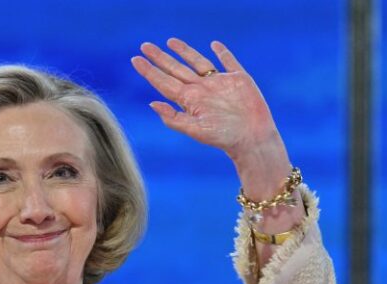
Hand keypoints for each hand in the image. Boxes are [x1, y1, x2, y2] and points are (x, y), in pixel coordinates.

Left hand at [132, 37, 293, 201]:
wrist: (251, 138)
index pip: (164, 82)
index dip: (149, 71)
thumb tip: (152, 103)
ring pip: (198, 62)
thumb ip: (174, 118)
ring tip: (170, 41)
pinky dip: (222, 53)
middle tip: (145, 46)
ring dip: (185, 52)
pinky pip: (228, 62)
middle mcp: (201, 90)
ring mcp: (219, 83)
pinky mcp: (238, 79)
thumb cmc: (223, 137)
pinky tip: (214, 45)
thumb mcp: (195, 130)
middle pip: (176, 69)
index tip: (135, 60)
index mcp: (189, 100)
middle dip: (161, 58)